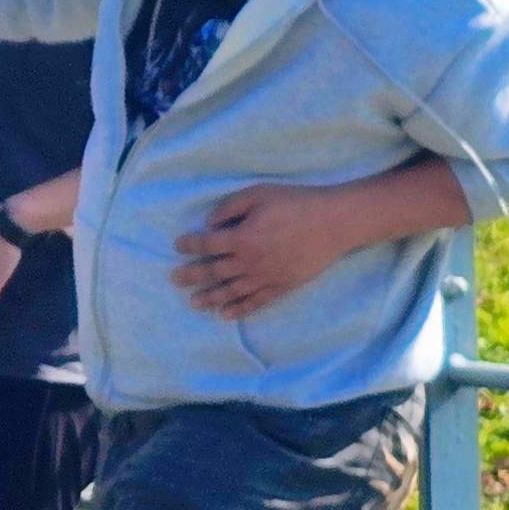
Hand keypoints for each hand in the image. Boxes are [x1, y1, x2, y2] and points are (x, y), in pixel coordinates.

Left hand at [174, 182, 360, 316]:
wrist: (334, 223)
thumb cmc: (296, 203)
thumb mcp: (258, 194)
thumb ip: (230, 207)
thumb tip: (210, 223)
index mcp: (242, 238)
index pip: (207, 244)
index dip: (190, 245)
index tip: (178, 246)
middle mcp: (250, 262)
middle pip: (213, 272)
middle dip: (192, 276)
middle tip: (175, 280)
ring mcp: (266, 277)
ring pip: (231, 291)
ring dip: (210, 298)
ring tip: (194, 303)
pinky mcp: (282, 286)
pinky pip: (256, 302)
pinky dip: (239, 309)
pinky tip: (225, 315)